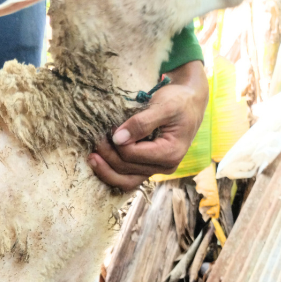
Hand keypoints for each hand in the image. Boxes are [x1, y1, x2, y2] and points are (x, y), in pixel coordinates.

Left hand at [90, 60, 208, 191]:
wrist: (189, 103)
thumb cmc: (179, 101)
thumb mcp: (164, 106)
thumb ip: (142, 122)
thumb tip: (118, 139)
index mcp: (170, 153)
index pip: (132, 154)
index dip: (116, 143)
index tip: (109, 127)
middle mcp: (165, 166)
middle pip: (126, 168)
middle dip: (107, 155)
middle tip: (95, 139)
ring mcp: (156, 170)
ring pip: (125, 181)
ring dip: (106, 171)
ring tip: (91, 157)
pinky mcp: (148, 168)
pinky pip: (127, 178)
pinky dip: (112, 173)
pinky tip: (99, 163)